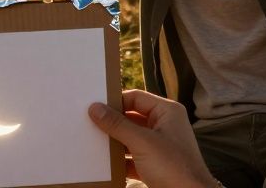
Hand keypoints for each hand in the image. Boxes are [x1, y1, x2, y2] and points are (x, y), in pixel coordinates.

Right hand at [88, 90, 217, 187]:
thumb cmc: (174, 167)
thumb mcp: (142, 142)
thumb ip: (117, 124)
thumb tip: (95, 108)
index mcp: (167, 112)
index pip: (136, 98)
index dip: (116, 102)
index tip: (94, 107)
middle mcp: (165, 126)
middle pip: (132, 118)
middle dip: (113, 124)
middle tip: (91, 125)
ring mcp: (160, 146)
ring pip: (131, 138)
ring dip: (116, 143)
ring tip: (95, 144)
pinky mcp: (156, 165)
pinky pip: (134, 157)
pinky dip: (121, 161)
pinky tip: (107, 164)